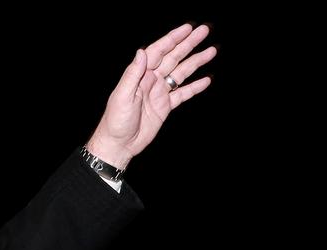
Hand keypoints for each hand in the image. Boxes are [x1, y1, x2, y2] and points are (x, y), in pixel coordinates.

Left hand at [86, 23, 217, 168]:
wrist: (119, 144)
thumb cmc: (115, 121)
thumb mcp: (121, 96)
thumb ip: (133, 74)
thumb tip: (142, 52)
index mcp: (140, 75)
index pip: (159, 51)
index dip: (173, 39)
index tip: (187, 28)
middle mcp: (151, 80)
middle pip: (173, 57)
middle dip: (189, 44)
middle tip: (204, 31)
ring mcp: (159, 93)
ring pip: (181, 73)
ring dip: (196, 62)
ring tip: (211, 51)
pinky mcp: (165, 107)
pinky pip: (183, 94)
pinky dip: (195, 87)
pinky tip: (206, 80)